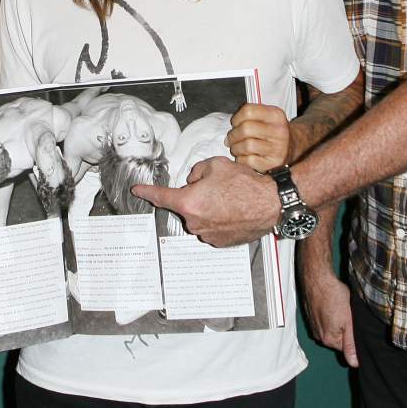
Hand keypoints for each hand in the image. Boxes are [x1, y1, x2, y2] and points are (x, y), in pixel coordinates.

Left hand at [131, 156, 279, 247]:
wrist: (269, 204)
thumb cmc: (244, 184)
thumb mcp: (215, 165)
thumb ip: (197, 171)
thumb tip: (193, 180)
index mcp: (189, 202)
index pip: (161, 197)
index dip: (147, 192)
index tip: (137, 191)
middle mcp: (195, 222)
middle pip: (186, 206)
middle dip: (196, 196)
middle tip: (216, 188)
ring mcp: (207, 235)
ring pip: (199, 217)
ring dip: (208, 209)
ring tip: (229, 200)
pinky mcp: (220, 242)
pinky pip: (211, 227)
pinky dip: (218, 219)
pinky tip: (233, 211)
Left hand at [227, 103, 290, 172]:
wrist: (291, 147)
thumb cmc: (271, 130)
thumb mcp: (266, 116)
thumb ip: (249, 115)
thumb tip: (231, 126)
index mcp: (276, 115)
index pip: (248, 111)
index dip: (236, 118)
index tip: (235, 123)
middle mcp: (279, 131)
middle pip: (246, 129)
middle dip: (233, 135)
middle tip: (231, 138)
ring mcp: (277, 149)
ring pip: (246, 146)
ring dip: (235, 148)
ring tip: (236, 148)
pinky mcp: (272, 164)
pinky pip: (248, 161)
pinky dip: (241, 159)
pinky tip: (244, 157)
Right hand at [301, 271, 357, 366]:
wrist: (317, 278)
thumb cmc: (334, 297)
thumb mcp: (349, 321)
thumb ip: (351, 344)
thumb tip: (354, 363)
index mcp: (329, 340)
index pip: (347, 348)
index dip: (353, 336)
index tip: (354, 324)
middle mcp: (319, 335)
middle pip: (338, 339)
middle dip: (345, 329)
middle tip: (347, 314)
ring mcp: (313, 325)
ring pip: (330, 329)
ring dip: (336, 322)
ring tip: (339, 308)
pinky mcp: (310, 315)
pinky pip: (323, 320)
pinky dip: (328, 315)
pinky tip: (331, 304)